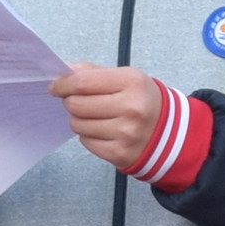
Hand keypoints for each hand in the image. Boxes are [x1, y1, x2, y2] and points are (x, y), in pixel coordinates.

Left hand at [52, 62, 167, 173]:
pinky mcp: (120, 153)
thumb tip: (63, 72)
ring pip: (78, 125)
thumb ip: (92, 72)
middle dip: (70, 101)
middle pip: (76, 104)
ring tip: (94, 117)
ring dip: (79, 120)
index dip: (62, 84)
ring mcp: (126, 133)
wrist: (169, 131)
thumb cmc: (141, 100)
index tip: (55, 86)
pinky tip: (102, 131)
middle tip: (77, 101)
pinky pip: (86, 142)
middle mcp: (132, 108)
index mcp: (132, 82)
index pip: (82, 82)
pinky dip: (88, 136)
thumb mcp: (125, 77)